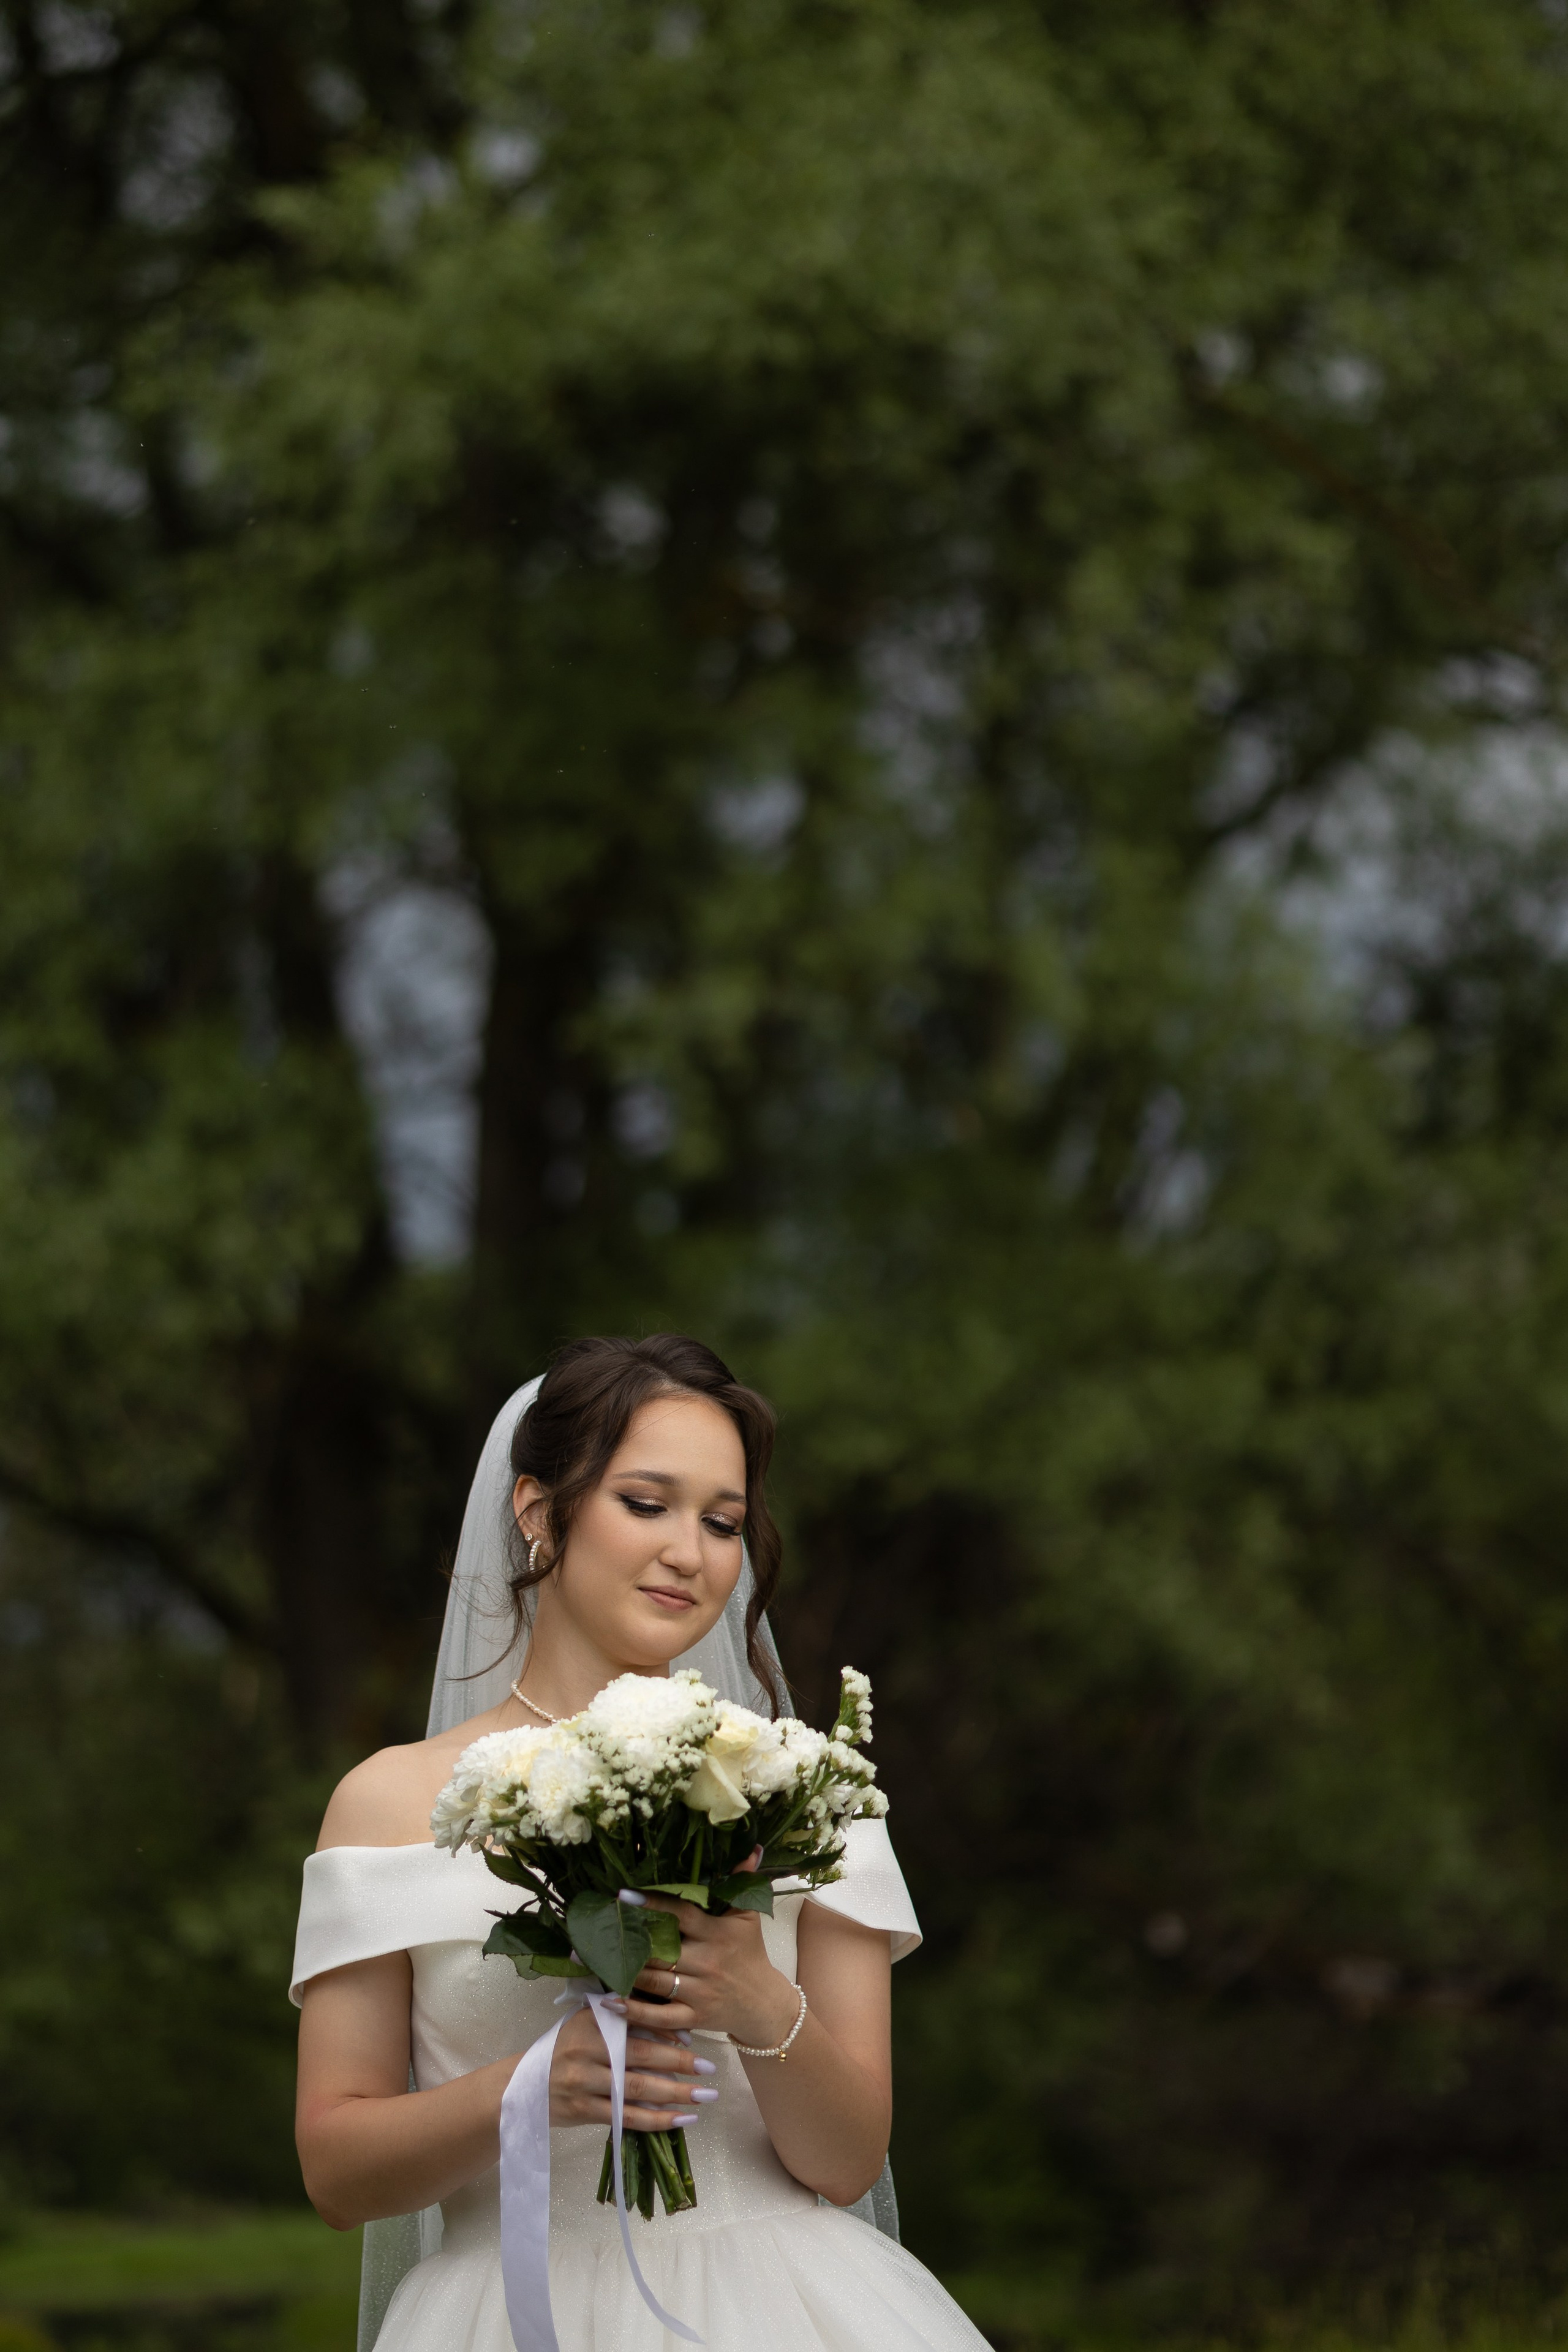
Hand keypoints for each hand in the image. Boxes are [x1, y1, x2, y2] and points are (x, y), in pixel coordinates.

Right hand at [547, 2002, 717, 2129]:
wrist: (524, 2087)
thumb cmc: (565, 2050)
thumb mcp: (587, 2024)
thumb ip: (624, 2020)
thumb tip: (676, 2030)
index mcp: (591, 2020)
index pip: (636, 2021)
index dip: (666, 2031)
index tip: (693, 2040)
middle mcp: (586, 2048)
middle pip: (641, 2055)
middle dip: (679, 2063)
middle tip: (709, 2068)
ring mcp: (583, 2081)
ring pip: (637, 2088)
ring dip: (675, 2093)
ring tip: (705, 2096)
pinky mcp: (583, 2110)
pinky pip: (626, 2116)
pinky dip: (656, 2119)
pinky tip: (681, 2120)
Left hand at [617, 1863, 800, 2052]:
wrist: (764, 2003)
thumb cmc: (751, 1952)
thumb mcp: (749, 1917)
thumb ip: (744, 1882)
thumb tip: (751, 1849)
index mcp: (717, 1933)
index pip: (681, 1914)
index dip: (654, 1904)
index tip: (626, 1894)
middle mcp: (706, 1963)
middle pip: (662, 1951)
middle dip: (632, 1940)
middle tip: (603, 1928)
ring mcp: (698, 1993)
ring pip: (655, 1982)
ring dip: (626, 1972)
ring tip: (597, 1960)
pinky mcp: (693, 2017)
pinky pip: (659, 2017)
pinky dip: (634, 2012)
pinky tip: (610, 2002)